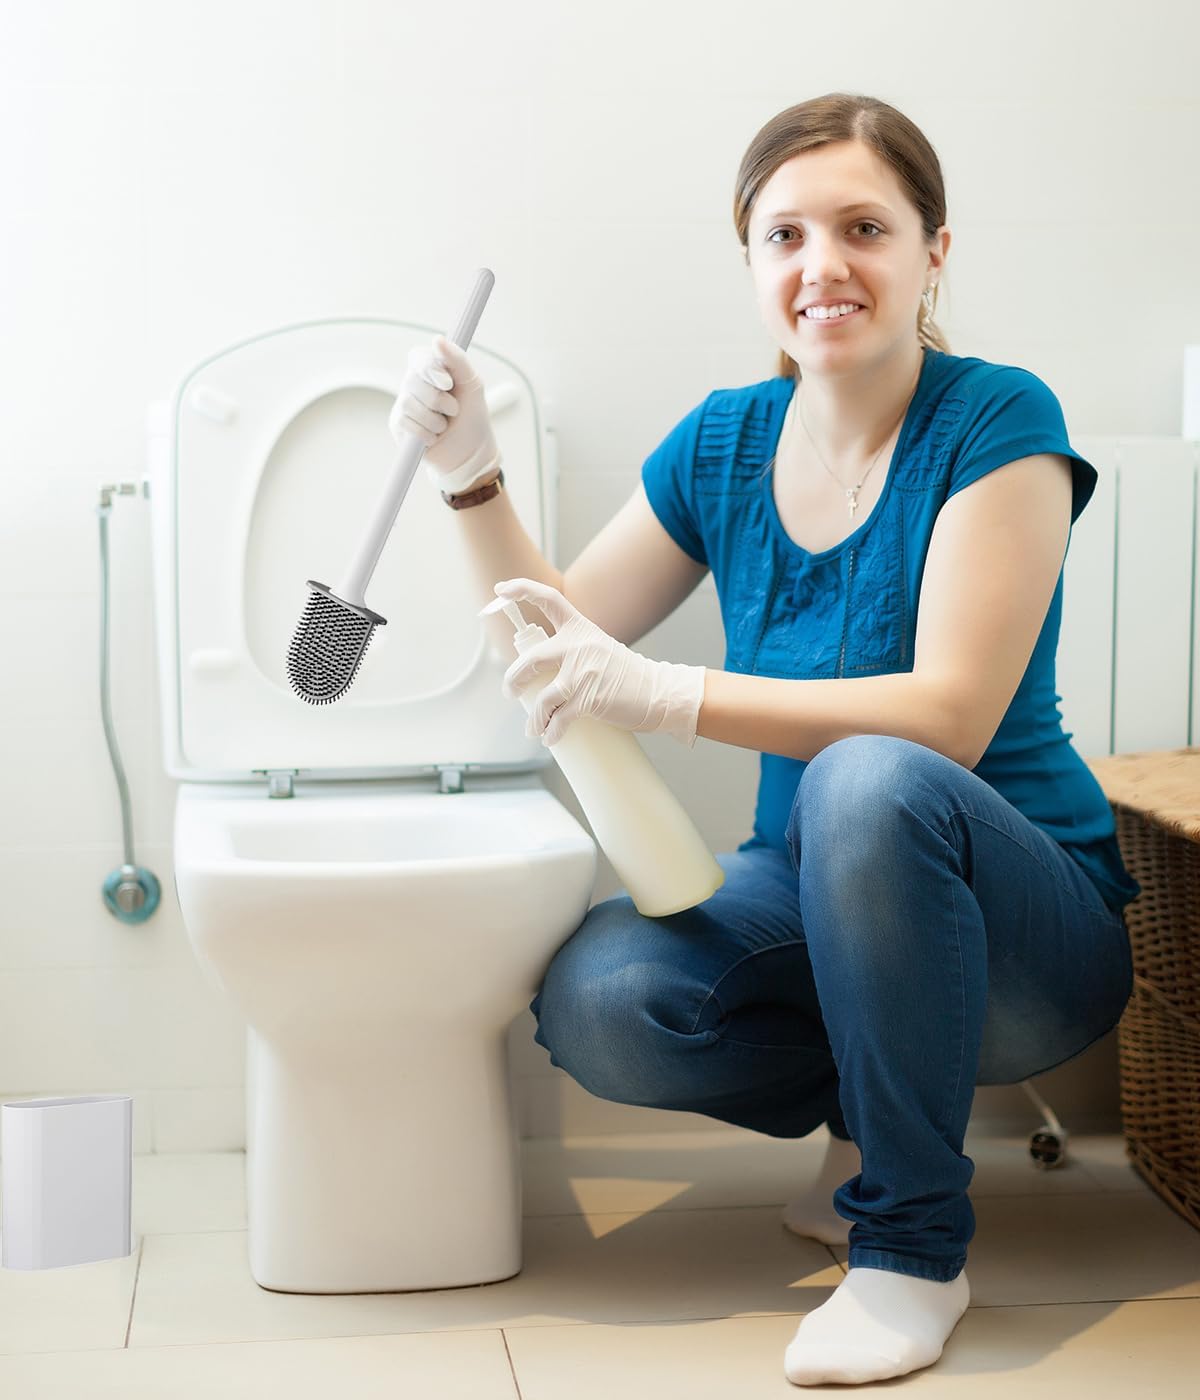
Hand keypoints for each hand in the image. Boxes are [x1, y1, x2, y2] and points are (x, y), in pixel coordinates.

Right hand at [389, 335, 501, 494]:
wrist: (470, 452)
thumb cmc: (472, 415)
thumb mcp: (472, 384)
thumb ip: (458, 360)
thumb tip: (437, 338)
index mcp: (430, 369)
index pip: (418, 357)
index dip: (430, 369)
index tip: (448, 383)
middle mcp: (413, 383)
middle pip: (414, 380)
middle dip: (439, 400)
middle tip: (453, 410)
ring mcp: (404, 403)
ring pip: (410, 403)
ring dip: (435, 419)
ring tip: (444, 425)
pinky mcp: (398, 424)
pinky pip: (407, 423)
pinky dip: (427, 433)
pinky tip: (434, 437)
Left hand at [491, 578, 705, 748]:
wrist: (659, 692)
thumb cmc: (627, 674)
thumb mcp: (598, 648)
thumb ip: (571, 651)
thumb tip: (539, 671)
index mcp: (580, 628)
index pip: (548, 599)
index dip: (522, 589)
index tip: (500, 590)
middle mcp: (580, 646)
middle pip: (531, 659)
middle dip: (513, 679)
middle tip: (510, 691)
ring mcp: (584, 673)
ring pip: (543, 698)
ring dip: (534, 718)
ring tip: (534, 727)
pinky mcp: (590, 699)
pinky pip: (560, 719)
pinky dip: (551, 732)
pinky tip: (550, 737)